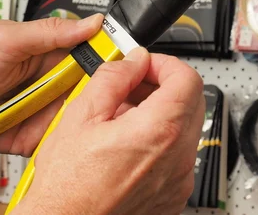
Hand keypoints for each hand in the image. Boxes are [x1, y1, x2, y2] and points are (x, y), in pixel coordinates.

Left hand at [0, 14, 102, 155]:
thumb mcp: (9, 39)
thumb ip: (51, 33)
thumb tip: (94, 22)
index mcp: (50, 54)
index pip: (90, 57)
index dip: (109, 63)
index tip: (128, 69)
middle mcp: (50, 82)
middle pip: (88, 91)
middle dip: (101, 97)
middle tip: (115, 102)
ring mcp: (40, 110)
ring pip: (75, 117)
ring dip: (83, 120)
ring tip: (93, 122)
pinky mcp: (29, 135)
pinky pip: (53, 140)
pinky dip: (61, 141)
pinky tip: (70, 141)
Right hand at [15, 48, 204, 214]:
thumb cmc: (67, 186)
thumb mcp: (81, 116)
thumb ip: (114, 78)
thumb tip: (134, 61)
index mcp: (158, 132)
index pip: (187, 79)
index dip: (165, 64)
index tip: (145, 65)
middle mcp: (177, 158)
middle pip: (191, 101)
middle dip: (163, 86)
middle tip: (131, 87)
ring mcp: (178, 181)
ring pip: (184, 128)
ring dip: (160, 113)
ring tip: (121, 118)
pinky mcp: (172, 197)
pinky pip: (176, 156)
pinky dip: (159, 142)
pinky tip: (126, 144)